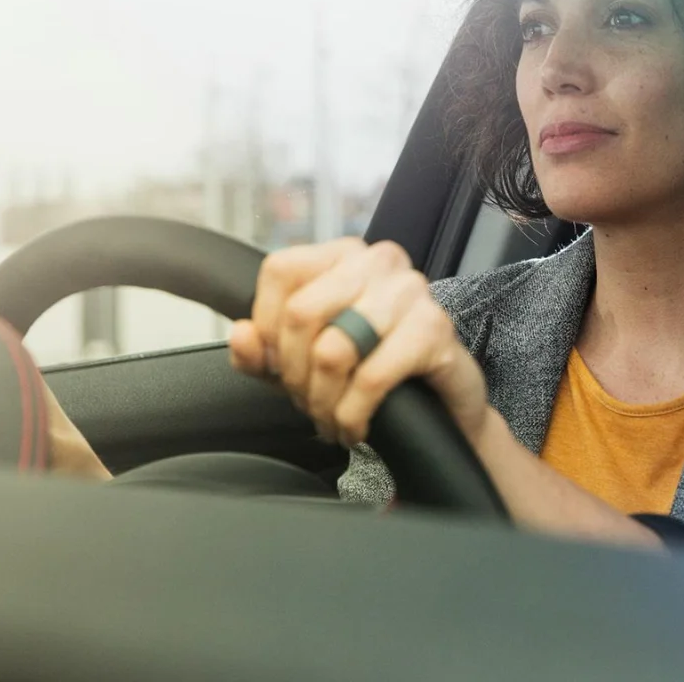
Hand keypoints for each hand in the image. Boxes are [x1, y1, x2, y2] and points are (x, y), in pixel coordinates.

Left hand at [228, 238, 489, 448]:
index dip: (267, 325)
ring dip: (323, 400)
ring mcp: (410, 291)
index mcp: (343, 255)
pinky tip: (356, 427)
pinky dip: (353, 414)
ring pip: (333, 349)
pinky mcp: (435, 329)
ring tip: (331, 419)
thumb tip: (241, 336)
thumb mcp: (303, 364)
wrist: (442, 405)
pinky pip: (372, 377)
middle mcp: (378, 261)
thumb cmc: (372, 372)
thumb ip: (263, 352)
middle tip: (308, 403)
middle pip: (302, 312)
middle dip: (295, 373)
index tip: (278, 364)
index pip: (281, 271)